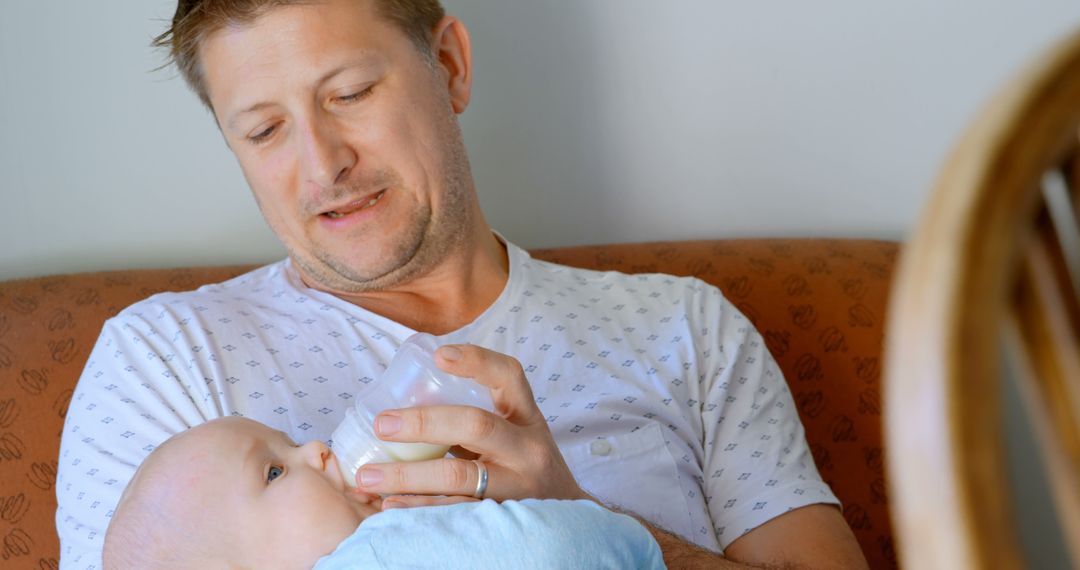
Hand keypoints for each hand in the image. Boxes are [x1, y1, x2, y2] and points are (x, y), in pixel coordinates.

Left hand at [354, 344, 590, 507]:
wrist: (568, 517)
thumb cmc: (526, 467)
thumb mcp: (516, 434)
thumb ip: (475, 420)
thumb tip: (402, 406)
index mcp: (528, 417)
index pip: (508, 376)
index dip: (476, 361)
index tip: (439, 355)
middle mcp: (527, 448)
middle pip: (476, 425)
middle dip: (422, 423)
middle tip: (382, 423)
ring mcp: (518, 486)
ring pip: (460, 476)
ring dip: (407, 475)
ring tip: (368, 476)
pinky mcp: (504, 519)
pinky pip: (455, 512)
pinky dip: (419, 508)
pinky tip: (390, 505)